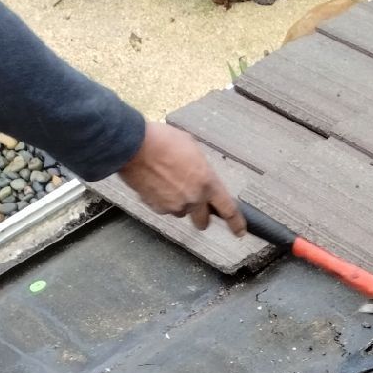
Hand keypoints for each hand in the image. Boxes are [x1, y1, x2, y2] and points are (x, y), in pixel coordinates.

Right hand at [118, 122, 244, 235]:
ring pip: (181, 212)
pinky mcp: (157, 208)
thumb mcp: (192, 149)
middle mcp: (193, 199)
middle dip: (201, 216)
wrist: (133, 146)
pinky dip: (161, 199)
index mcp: (207, 183)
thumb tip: (200, 176)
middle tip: (196, 207)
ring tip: (167, 181)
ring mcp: (174, 206)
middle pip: (202, 220)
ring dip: (178, 203)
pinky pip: (163, 207)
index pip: (228, 210)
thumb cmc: (162, 141)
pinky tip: (155, 182)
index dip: (236, 223)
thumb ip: (201, 169)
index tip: (240, 231)